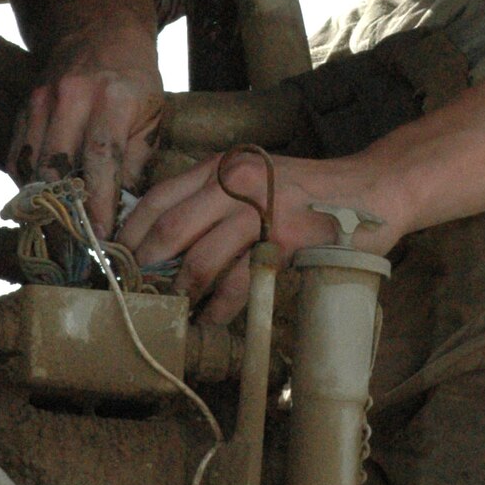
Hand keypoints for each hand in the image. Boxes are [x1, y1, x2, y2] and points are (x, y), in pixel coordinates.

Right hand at [10, 21, 163, 235]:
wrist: (99, 27)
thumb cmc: (134, 76)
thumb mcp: (152, 110)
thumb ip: (139, 159)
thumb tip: (128, 211)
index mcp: (113, 97)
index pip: (101, 157)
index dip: (98, 201)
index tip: (102, 236)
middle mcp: (71, 96)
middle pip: (58, 165)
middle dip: (65, 210)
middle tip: (76, 246)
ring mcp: (41, 100)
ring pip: (33, 164)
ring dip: (43, 203)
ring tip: (57, 235)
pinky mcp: (24, 106)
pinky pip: (17, 155)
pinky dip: (27, 184)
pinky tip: (41, 203)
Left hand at [119, 148, 402, 322]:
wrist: (372, 188)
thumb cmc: (307, 191)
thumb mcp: (254, 178)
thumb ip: (213, 198)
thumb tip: (161, 240)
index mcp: (222, 166)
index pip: (157, 197)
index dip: (128, 232)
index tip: (112, 259)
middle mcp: (236, 183)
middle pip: (168, 228)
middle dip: (145, 266)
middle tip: (133, 292)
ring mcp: (261, 211)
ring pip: (200, 259)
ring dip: (181, 291)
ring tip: (173, 308)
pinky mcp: (284, 241)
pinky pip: (239, 282)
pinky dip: (220, 307)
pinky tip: (211, 318)